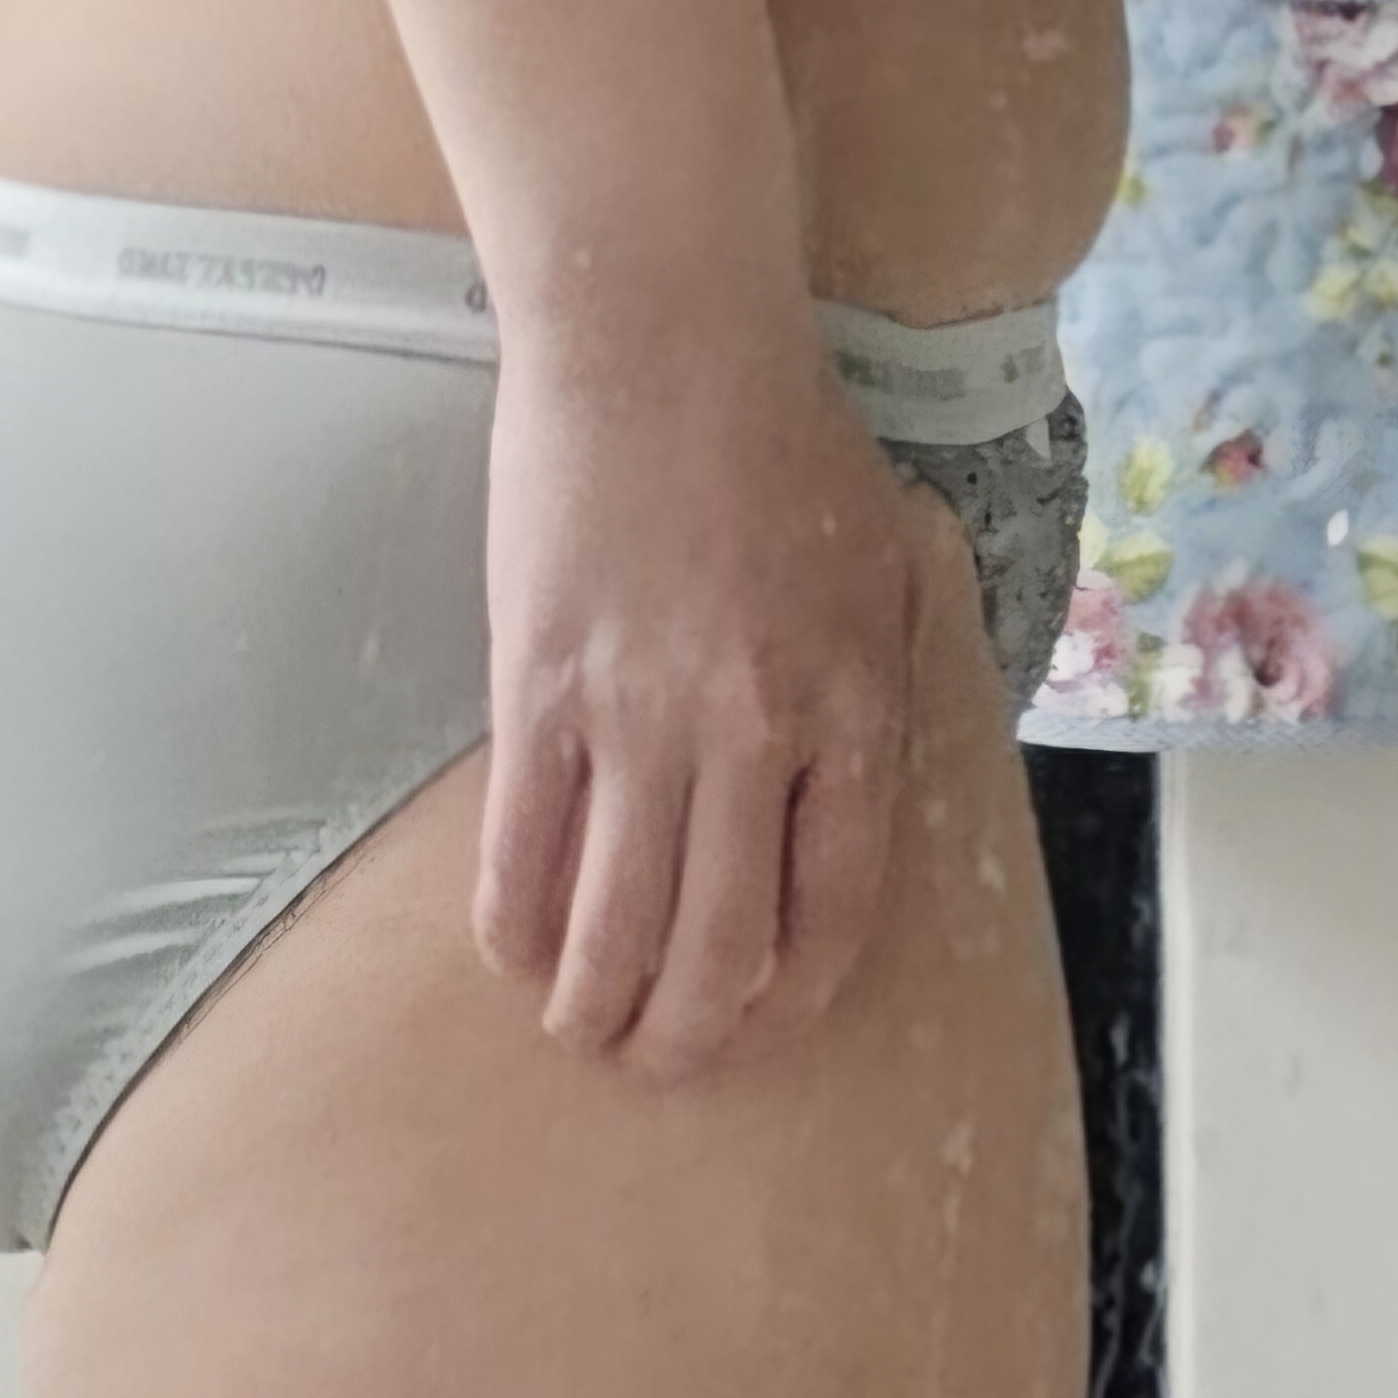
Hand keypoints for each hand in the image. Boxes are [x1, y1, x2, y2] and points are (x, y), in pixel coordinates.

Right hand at [472, 273, 922, 1082]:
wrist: (662, 336)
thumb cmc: (783, 437)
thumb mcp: (887, 566)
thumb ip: (880, 685)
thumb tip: (856, 786)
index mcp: (847, 710)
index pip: (834, 908)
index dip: (794, 993)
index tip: (763, 1022)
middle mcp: (751, 734)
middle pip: (722, 945)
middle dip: (688, 1035)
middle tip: (658, 1061)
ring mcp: (639, 718)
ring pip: (617, 921)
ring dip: (595, 1005)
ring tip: (580, 1034)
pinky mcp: (538, 689)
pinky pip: (521, 848)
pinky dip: (513, 924)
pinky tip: (511, 954)